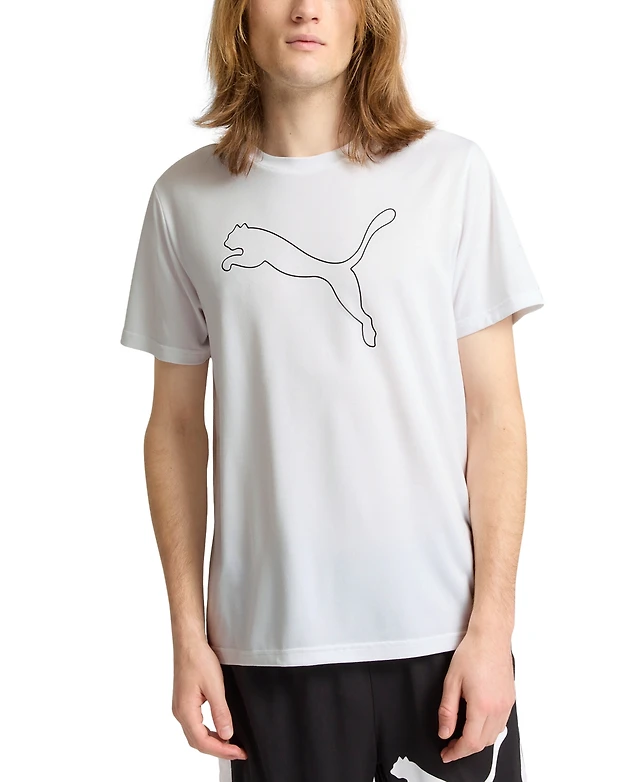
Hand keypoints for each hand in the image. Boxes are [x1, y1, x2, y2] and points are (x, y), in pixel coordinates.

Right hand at [171, 640, 247, 760]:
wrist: (188, 642)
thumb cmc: (198, 658)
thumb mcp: (215, 686)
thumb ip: (221, 712)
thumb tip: (227, 734)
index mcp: (185, 711)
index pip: (203, 742)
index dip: (222, 751)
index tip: (238, 752)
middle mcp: (180, 712)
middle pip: (198, 742)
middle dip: (218, 750)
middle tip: (237, 752)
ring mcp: (181, 707)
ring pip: (196, 734)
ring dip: (213, 742)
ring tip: (231, 744)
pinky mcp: (184, 701)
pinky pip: (195, 724)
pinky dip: (208, 732)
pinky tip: (219, 729)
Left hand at [437, 628, 514, 762]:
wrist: (491, 637)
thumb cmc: (472, 653)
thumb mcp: (451, 681)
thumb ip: (447, 710)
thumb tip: (445, 732)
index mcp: (482, 706)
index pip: (470, 742)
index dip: (456, 752)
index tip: (446, 754)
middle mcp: (498, 709)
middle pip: (483, 743)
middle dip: (465, 750)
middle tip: (450, 746)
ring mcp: (507, 705)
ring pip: (494, 736)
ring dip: (478, 742)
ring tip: (461, 737)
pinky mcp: (510, 699)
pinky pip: (501, 725)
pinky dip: (488, 731)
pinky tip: (477, 725)